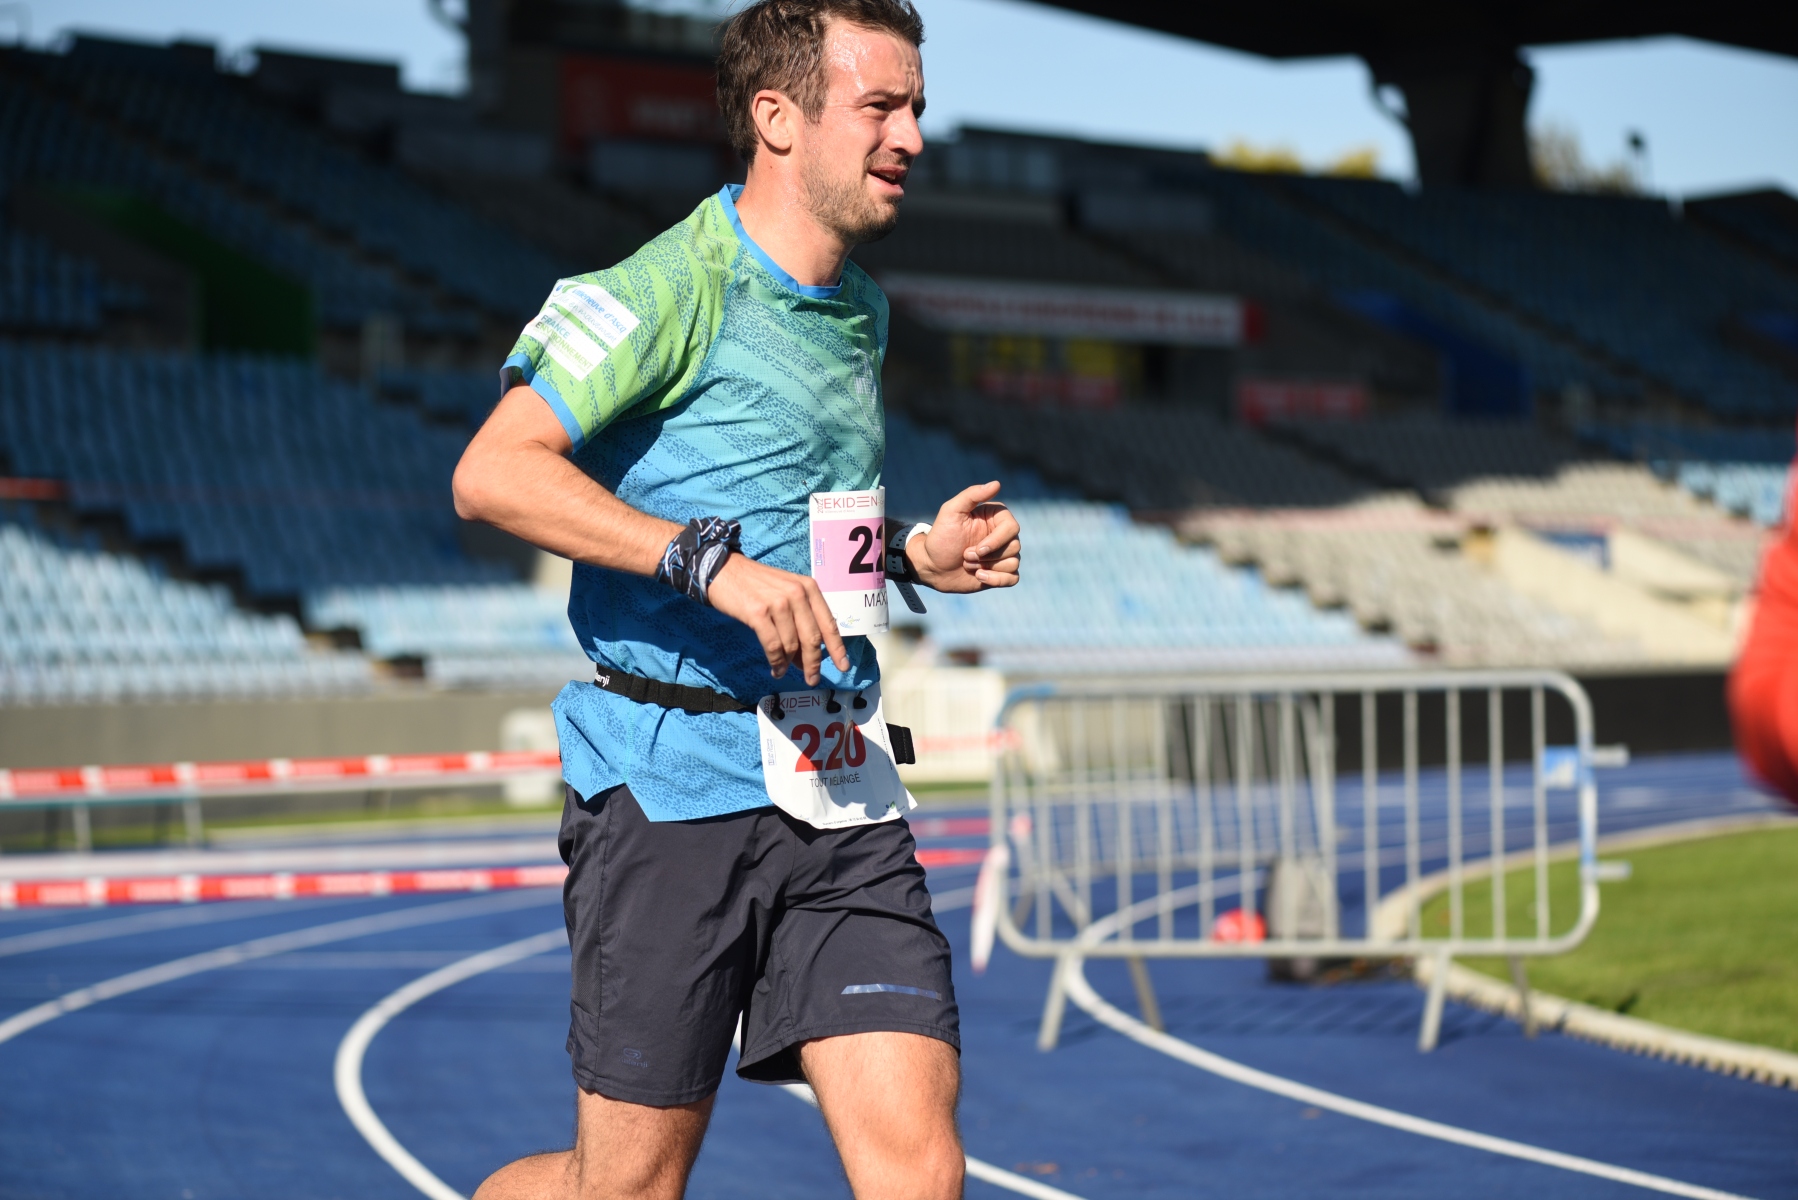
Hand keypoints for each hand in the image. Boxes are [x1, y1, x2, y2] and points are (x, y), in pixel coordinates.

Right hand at [707, 554, 849, 684]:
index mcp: (808, 588)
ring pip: (792, 645)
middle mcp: (797, 593)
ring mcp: (778, 603)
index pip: (828, 623)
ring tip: (783, 671)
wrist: (724, 570)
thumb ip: (800, 619)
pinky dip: (776, 662)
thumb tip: (807, 657)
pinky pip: (773, 646)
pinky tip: (775, 669)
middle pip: (812, 638)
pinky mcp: (758, 613)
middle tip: (812, 679)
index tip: (843, 666)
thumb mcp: (786, 593)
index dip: (837, 648)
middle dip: (813, 663)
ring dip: (789, 664)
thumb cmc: (756, 585)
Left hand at [910, 481, 1021, 593]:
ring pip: (1014, 562)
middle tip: (965, 556)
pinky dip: (997, 580)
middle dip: (988, 556)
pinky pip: (1013, 578)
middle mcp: (1002, 535)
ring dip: (988, 567)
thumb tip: (997, 484)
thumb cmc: (940, 537)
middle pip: (1015, 546)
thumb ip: (972, 495)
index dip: (997, 541)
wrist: (931, 566)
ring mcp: (1002, 555)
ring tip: (968, 565)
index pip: (1012, 528)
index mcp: (996, 518)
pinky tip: (979, 577)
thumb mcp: (951, 511)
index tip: (978, 549)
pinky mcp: (1000, 573)